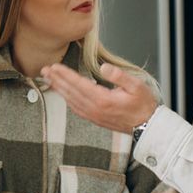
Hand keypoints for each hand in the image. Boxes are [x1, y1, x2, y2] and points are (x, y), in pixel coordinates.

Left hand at [42, 63, 157, 134]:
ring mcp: (94, 116)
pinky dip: (67, 99)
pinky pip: (76, 109)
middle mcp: (95, 109)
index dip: (65, 75)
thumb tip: (103, 67)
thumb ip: (119, 76)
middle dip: (57, 80)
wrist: (148, 126)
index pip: (79, 84)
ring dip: (59, 89)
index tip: (54, 66)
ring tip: (49, 79)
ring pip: (71, 101)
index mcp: (103, 100)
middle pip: (71, 92)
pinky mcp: (95, 119)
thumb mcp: (137, 86)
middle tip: (45, 70)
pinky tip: (63, 93)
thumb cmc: (143, 104)